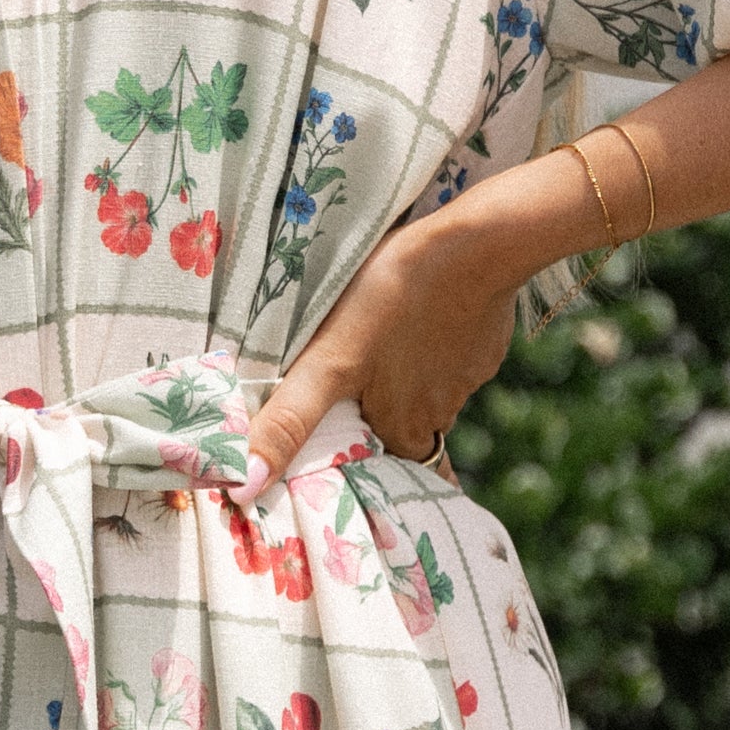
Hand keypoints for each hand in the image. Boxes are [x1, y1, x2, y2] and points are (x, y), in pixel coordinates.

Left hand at [246, 205, 531, 484]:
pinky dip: (436, 347)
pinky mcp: (484, 341)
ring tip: (381, 357)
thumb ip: (291, 421)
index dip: (368, 473)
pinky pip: (455, 357)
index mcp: (404, 427)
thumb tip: (246, 485)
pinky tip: (419, 320)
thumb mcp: (329, 362)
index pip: (386, 472)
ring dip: (407, 384)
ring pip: (431, 394)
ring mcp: (468, 376)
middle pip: (407, 434)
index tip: (354, 473)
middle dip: (384, 428)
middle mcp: (440, 412)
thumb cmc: (395, 298)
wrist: (476, 244)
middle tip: (360, 409)